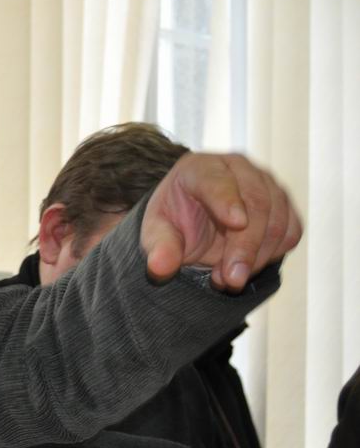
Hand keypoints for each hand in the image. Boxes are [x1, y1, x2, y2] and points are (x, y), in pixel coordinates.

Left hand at [141, 152, 301, 291]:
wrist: (194, 222)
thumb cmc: (174, 221)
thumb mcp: (156, 233)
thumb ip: (159, 247)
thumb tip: (160, 267)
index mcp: (201, 168)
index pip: (217, 180)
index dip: (228, 200)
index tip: (237, 223)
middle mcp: (239, 169)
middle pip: (256, 203)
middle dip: (245, 246)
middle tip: (231, 279)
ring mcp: (267, 185)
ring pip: (278, 221)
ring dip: (257, 257)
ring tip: (228, 278)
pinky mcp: (284, 206)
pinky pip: (290, 232)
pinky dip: (272, 255)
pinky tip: (246, 267)